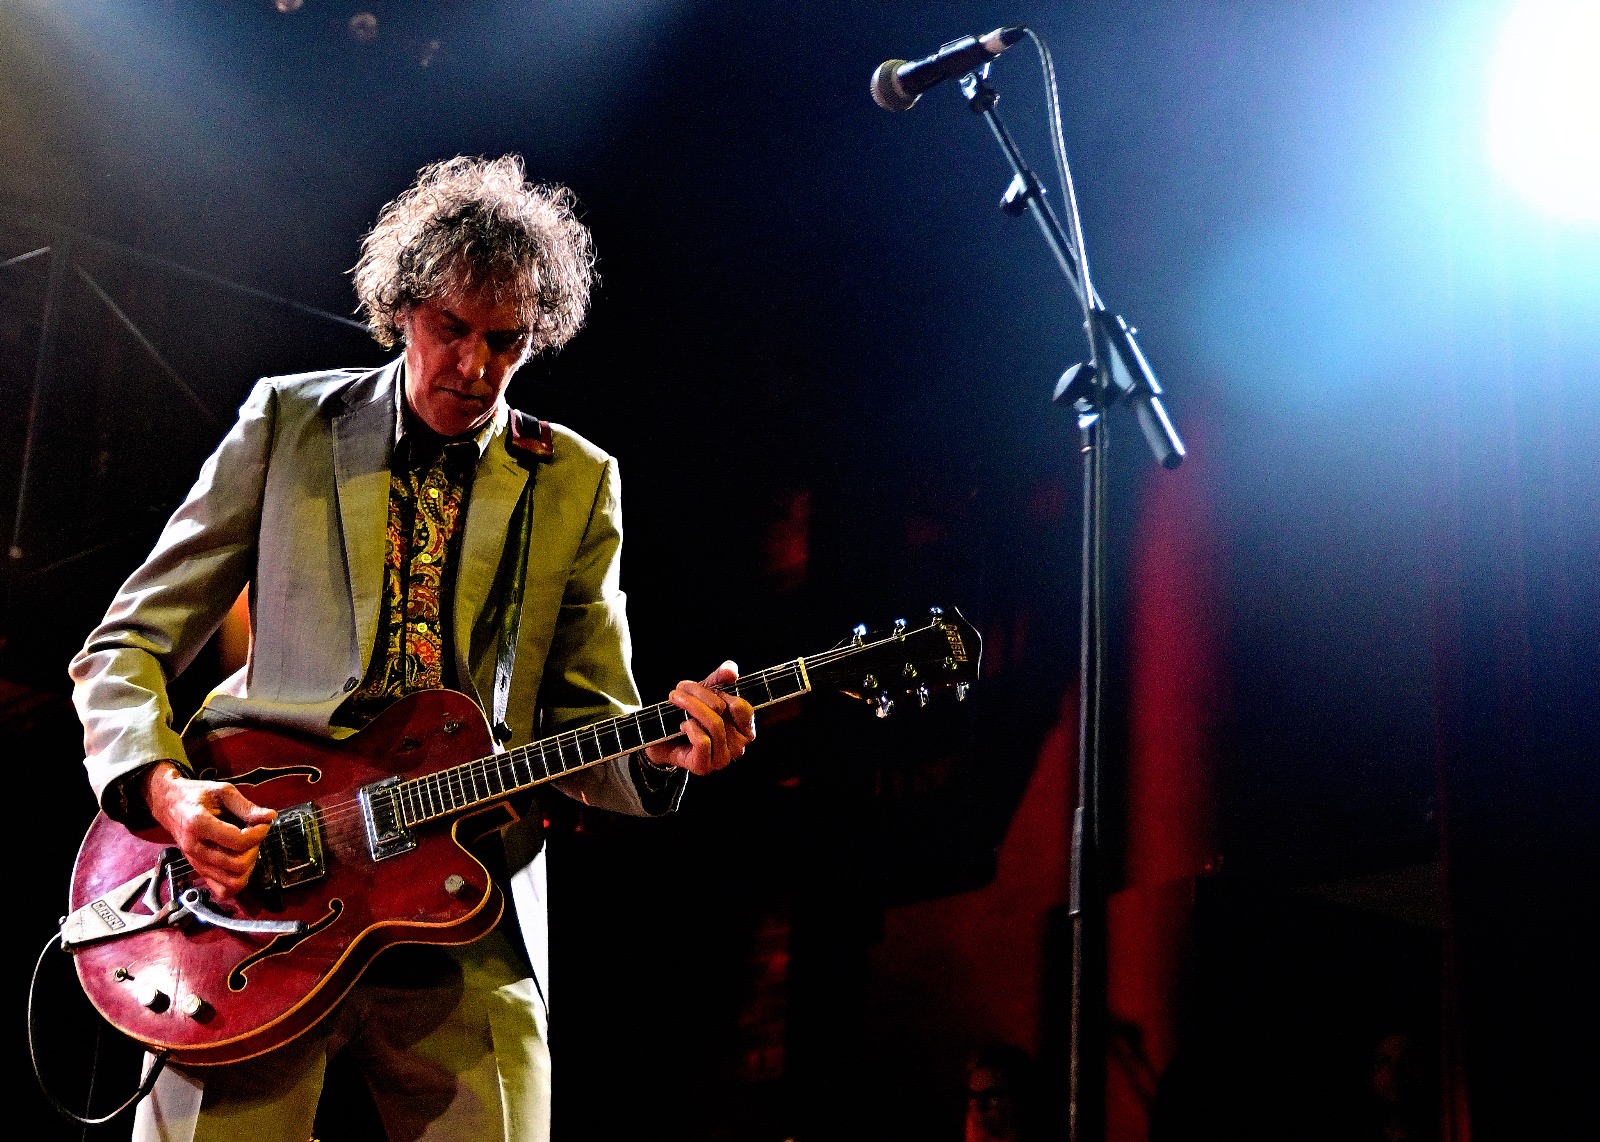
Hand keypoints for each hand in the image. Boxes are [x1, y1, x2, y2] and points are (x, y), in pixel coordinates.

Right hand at [139, 762, 276, 900]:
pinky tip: (240, 862)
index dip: (259, 832)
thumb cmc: (196, 795)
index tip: (263, 822)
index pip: (239, 841)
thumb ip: (247, 807)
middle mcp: (195, 848)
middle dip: (255, 849)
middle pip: (238, 864)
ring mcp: (195, 862)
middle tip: (254, 834)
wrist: (170, 805)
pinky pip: (222, 890)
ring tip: (247, 848)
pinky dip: (237, 881)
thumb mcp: (223, 791)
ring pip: (232, 881)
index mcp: (199, 824)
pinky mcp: (198, 871)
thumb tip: (270, 817)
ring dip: (248, 865)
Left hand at [642, 660, 755, 775]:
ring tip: (675, 698)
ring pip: (713, 725)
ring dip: (690, 706)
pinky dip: (690, 728)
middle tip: (679, 688)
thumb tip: (732, 671)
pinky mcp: (704, 767)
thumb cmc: (689, 715)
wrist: (662, 740)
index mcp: (745, 730)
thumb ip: (721, 678)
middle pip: (722, 711)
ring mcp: (722, 760)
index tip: (704, 686)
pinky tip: (682, 725)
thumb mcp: (706, 693)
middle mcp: (738, 747)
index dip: (721, 693)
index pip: (742, 707)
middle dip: (698, 694)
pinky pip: (703, 741)